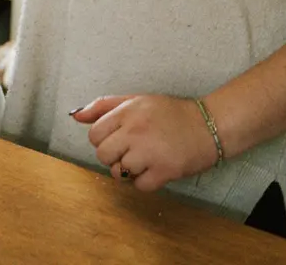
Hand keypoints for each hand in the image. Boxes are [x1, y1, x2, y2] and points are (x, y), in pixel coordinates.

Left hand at [72, 95, 220, 191]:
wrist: (210, 125)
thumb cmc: (172, 113)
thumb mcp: (137, 100)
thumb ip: (104, 106)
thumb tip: (75, 115)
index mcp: (128, 112)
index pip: (94, 135)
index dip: (104, 140)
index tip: (119, 139)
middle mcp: (136, 131)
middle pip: (102, 155)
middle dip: (113, 157)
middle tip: (131, 151)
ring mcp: (150, 152)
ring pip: (118, 172)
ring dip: (129, 170)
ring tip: (145, 160)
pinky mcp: (165, 171)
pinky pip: (139, 186)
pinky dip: (145, 182)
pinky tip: (156, 169)